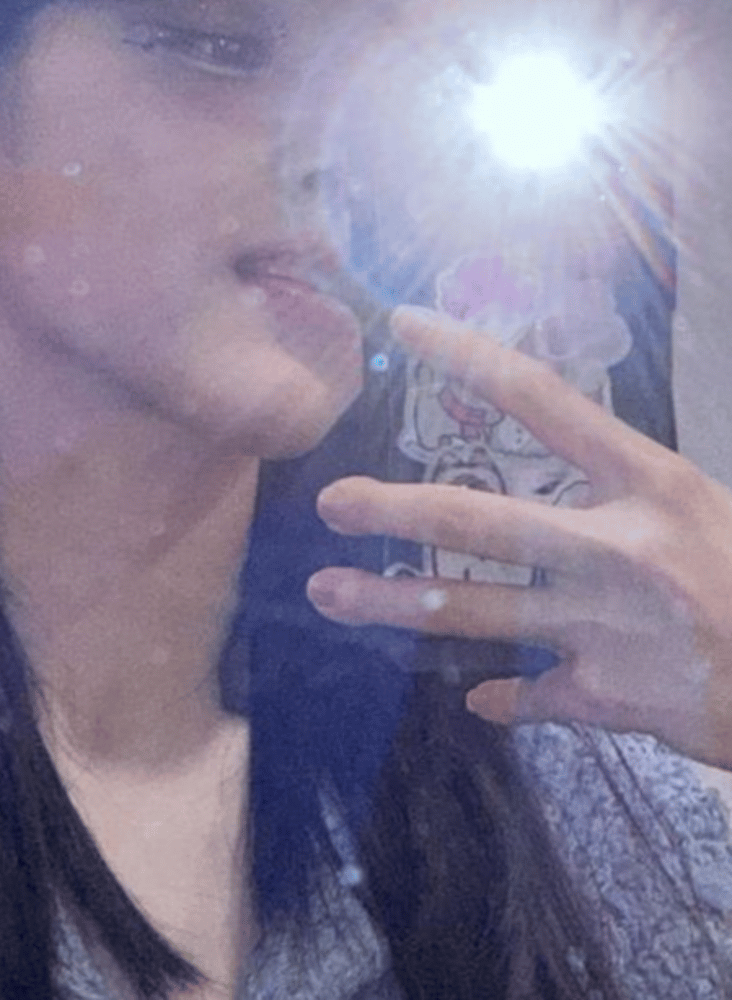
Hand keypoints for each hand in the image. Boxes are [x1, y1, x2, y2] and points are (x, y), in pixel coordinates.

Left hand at [308, 305, 731, 768]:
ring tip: (327, 593)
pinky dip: (502, 695)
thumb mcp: (696, 503)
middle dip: (395, 511)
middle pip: (482, 522)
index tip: (404, 325)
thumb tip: (544, 481)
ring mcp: (607, 627)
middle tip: (331, 501)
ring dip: (394, 605)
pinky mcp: (610, 698)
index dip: (467, 357)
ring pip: (476, 613)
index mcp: (648, 485)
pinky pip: (529, 695)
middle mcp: (618, 549)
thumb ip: (616, 490)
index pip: (542, 399)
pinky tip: (479, 695)